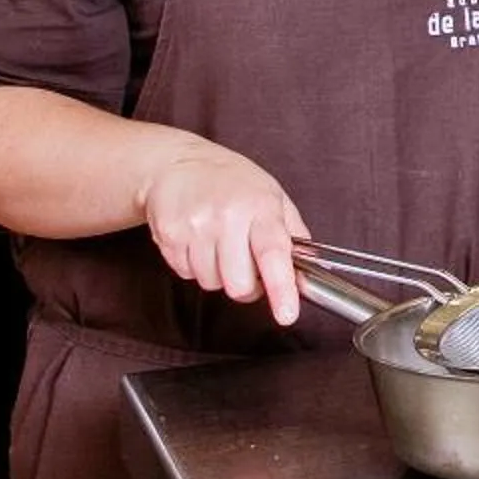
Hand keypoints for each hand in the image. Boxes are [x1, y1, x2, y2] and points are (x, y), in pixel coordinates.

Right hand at [140, 136, 309, 326]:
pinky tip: (198, 241)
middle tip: (247, 266)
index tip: (287, 314)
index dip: (282, 288)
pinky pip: (186, 274)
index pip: (274, 254)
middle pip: (238, 284)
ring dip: (219, 274)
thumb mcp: (273, 196)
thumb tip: (310, 269)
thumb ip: (294, 233)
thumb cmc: (231, 180)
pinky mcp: (169, 236)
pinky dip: (195, 266)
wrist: (177, 164)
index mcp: (260, 207)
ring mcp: (195, 227)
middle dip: (246, 286)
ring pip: (211, 283)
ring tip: (219, 244)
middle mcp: (226, 217)